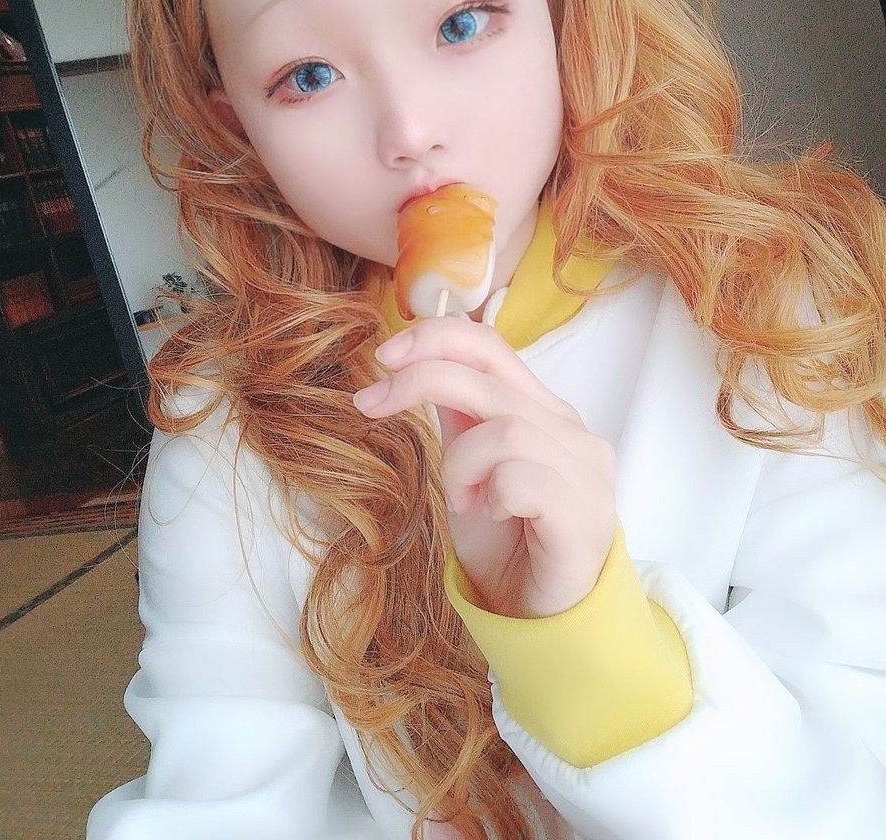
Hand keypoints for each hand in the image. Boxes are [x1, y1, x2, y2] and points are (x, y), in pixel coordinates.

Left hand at [353, 315, 616, 617]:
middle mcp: (570, 429)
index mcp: (542, 409)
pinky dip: (491, 493)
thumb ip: (459, 415)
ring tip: (461, 500)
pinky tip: (491, 515)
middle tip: (370, 405)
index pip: (492, 344)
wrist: (541, 617)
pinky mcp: (584, 512)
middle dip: (419, 380)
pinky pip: (521, 478)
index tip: (384, 356)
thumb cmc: (506, 540)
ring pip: (503, 429)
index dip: (436, 337)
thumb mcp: (469, 467)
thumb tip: (416, 362)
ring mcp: (585, 469)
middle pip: (489, 376)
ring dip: (460, 464)